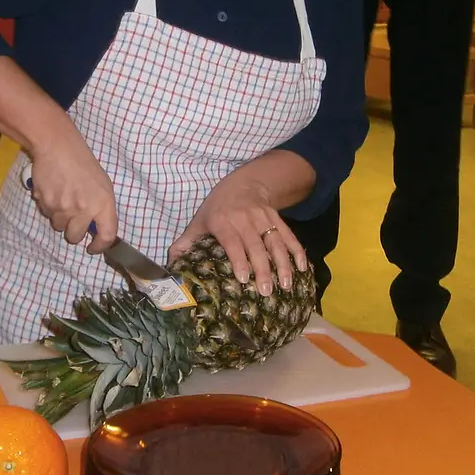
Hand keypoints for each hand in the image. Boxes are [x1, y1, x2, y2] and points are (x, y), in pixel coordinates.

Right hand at [27, 141, 116, 252]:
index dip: (100, 246)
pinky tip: (53, 191)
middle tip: (73, 219)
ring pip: (59, 226)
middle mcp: (84, 209)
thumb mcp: (103, 184)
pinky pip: (47, 214)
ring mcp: (63, 207)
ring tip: (62, 198)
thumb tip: (95, 228)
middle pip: (75, 237)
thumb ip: (101, 208)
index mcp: (103, 204)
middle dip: (74, 232)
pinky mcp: (46, 203)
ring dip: (60, 218)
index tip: (93, 248)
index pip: (106, 235)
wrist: (58, 147)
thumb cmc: (83, 163)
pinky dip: (49, 208)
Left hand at [171, 172, 306, 296]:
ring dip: (283, 264)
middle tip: (268, 291)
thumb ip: (185, 243)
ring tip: (287, 285)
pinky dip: (297, 251)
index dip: (239, 259)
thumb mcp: (199, 222)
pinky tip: (303, 268)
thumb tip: (171, 266)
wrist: (243, 183)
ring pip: (275, 242)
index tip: (244, 279)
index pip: (232, 242)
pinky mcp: (277, 218)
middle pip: (256, 246)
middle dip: (263, 269)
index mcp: (222, 221)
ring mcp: (263, 218)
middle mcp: (244, 219)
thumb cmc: (217, 208)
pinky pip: (289, 235)